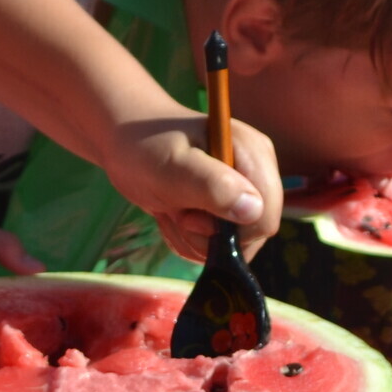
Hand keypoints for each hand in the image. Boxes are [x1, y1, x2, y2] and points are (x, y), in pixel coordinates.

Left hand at [103, 112, 280, 261]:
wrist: (125, 144)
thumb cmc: (146, 147)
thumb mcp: (173, 167)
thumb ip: (213, 186)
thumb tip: (253, 210)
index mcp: (254, 155)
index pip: (266, 215)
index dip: (230, 229)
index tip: (190, 214)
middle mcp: (256, 175)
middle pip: (251, 235)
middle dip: (207, 234)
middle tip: (177, 208)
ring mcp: (242, 194)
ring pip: (232, 246)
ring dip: (193, 238)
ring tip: (172, 208)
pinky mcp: (227, 211)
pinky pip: (218, 246)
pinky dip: (189, 238)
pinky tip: (173, 214)